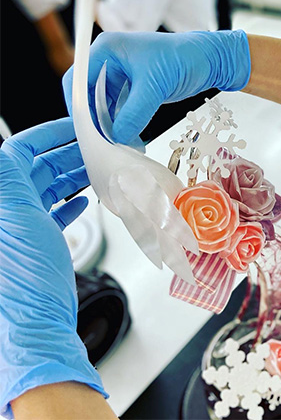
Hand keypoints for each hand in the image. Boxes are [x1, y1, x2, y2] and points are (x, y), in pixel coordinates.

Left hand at [0, 119, 105, 416]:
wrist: (34, 328)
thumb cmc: (25, 282)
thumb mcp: (19, 217)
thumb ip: (11, 177)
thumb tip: (12, 147)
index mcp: (0, 201)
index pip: (17, 152)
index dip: (47, 134)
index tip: (74, 127)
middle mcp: (5, 212)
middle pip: (34, 168)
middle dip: (65, 155)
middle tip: (95, 149)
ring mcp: (17, 230)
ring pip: (44, 189)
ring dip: (70, 177)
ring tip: (96, 171)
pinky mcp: (32, 246)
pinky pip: (49, 213)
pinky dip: (68, 203)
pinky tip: (83, 201)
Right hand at [62, 29, 250, 143]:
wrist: (210, 61)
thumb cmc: (184, 60)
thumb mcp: (155, 87)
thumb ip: (133, 114)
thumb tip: (116, 138)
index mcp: (106, 50)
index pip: (77, 80)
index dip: (77, 107)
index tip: (84, 131)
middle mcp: (110, 62)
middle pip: (88, 96)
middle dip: (94, 120)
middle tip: (100, 144)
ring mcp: (122, 76)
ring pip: (104, 106)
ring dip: (109, 125)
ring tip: (115, 145)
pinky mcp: (135, 89)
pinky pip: (120, 110)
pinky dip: (122, 125)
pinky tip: (128, 140)